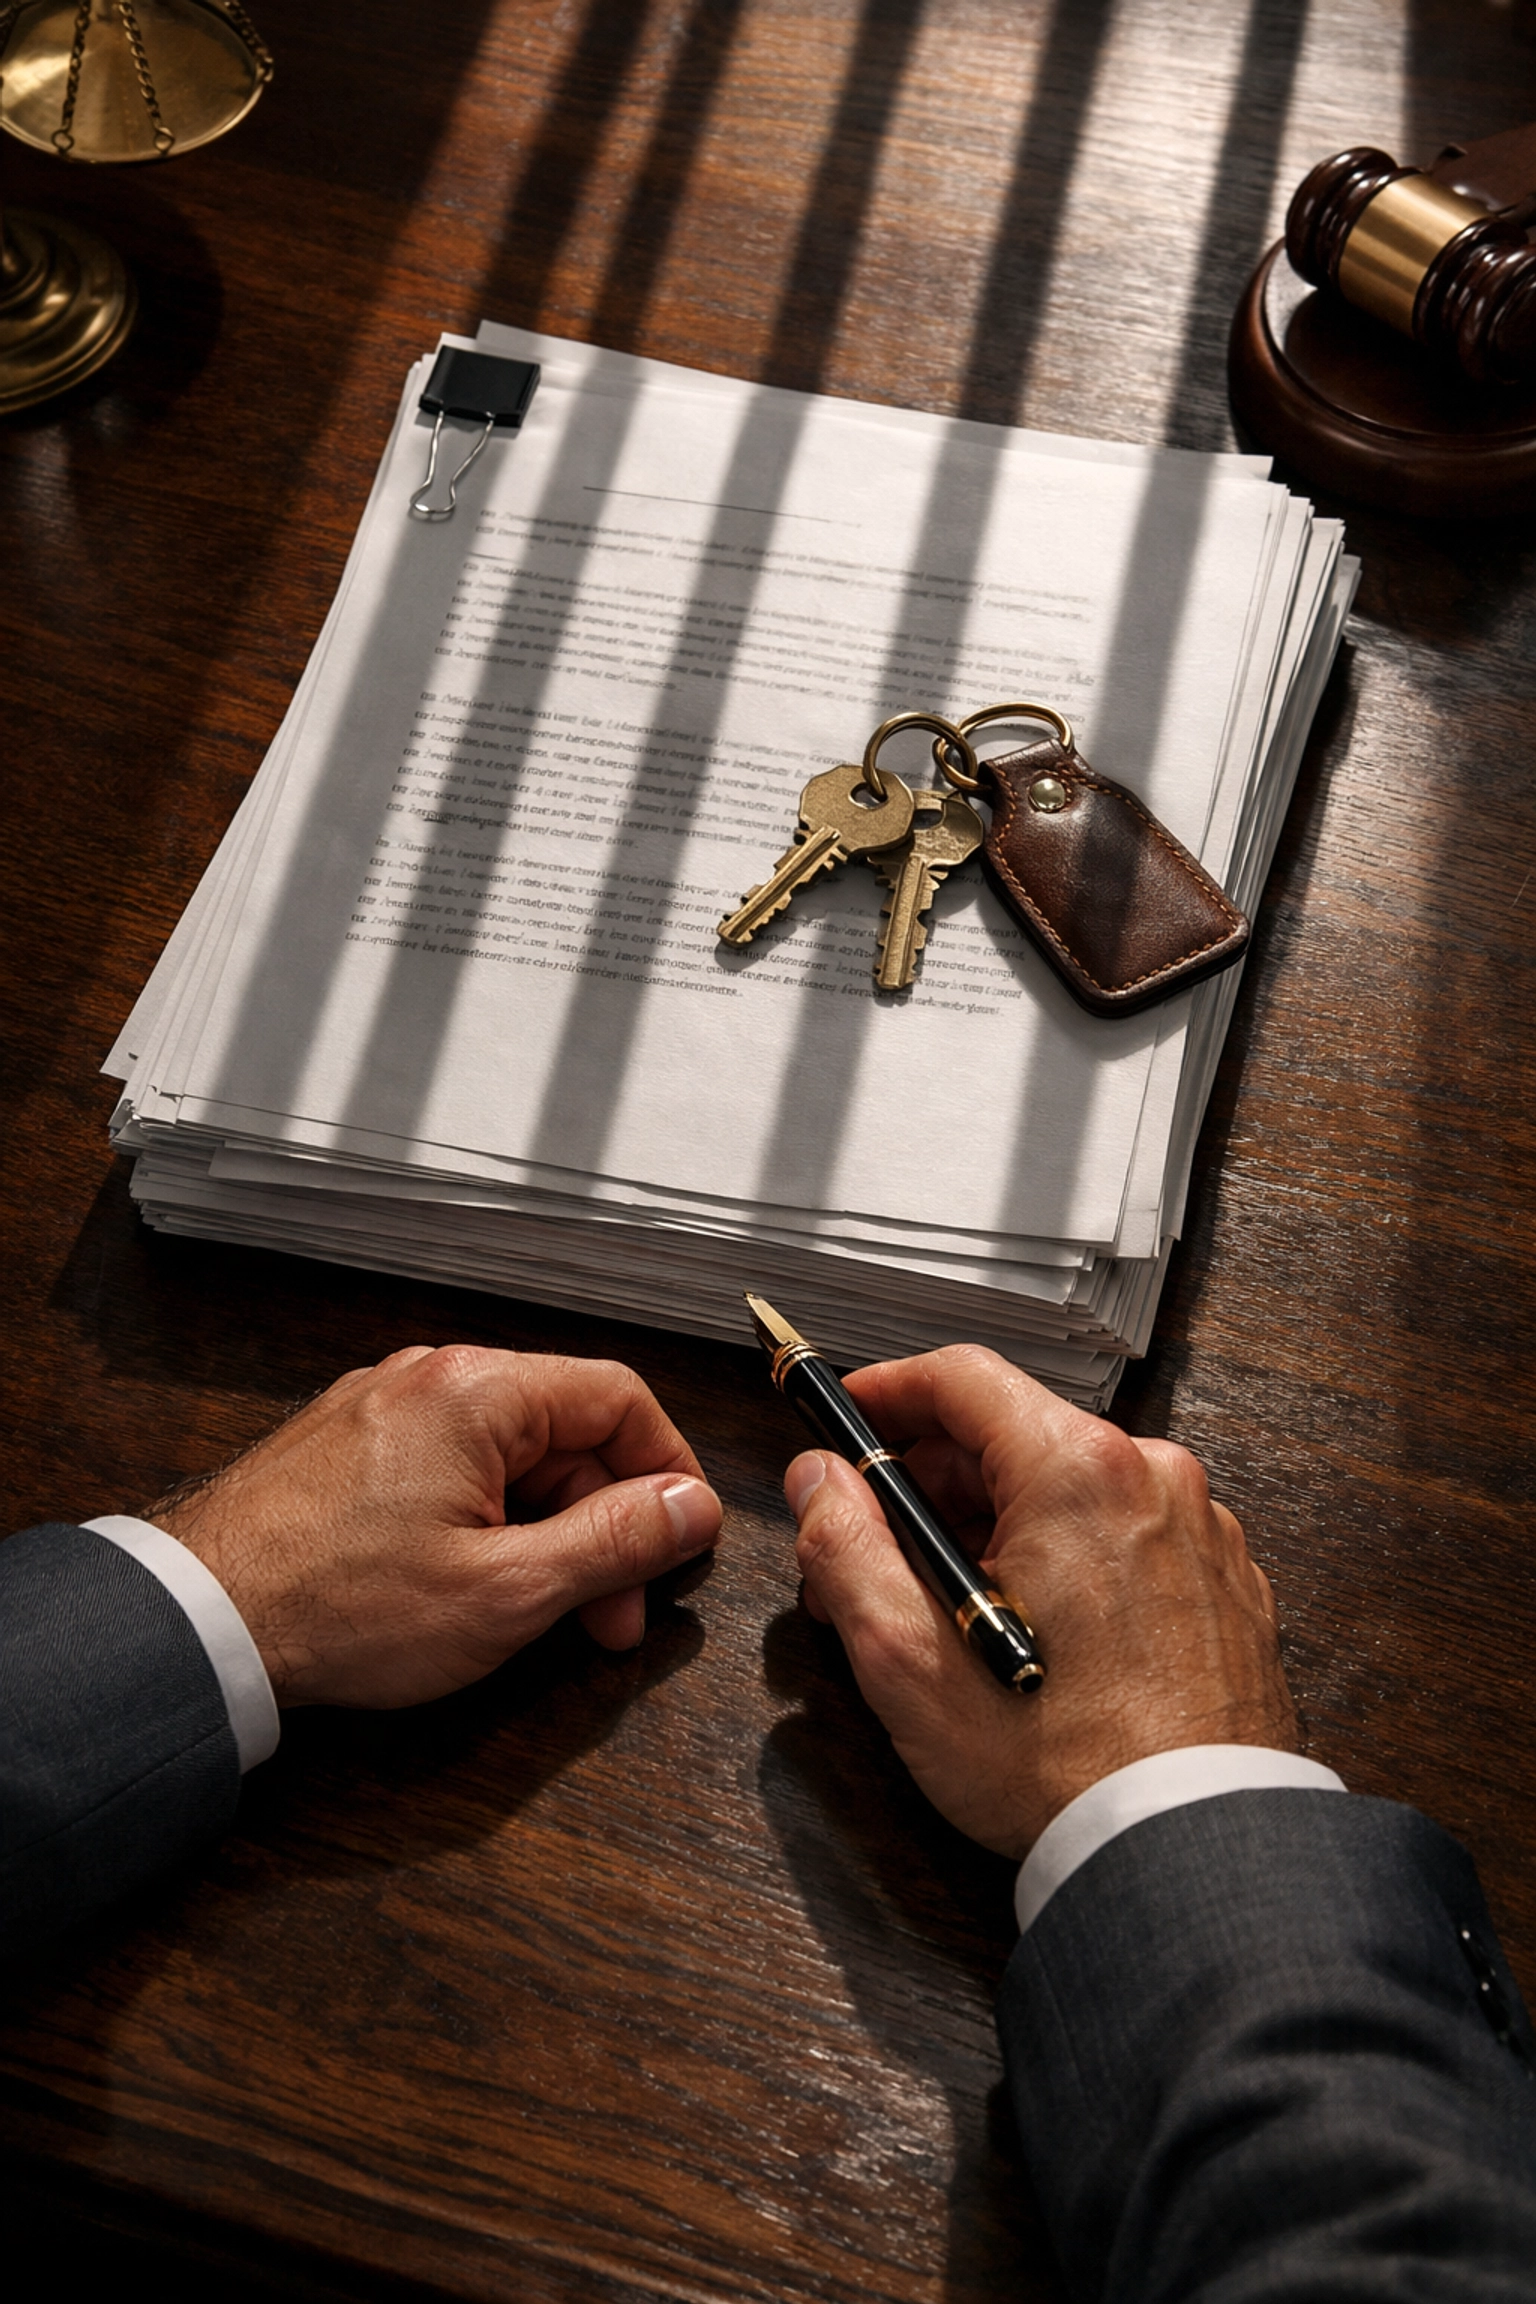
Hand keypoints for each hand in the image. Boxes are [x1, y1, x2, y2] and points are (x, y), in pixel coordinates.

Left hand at [153, 1345, 720, 1707]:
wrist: (199, 1621)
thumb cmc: (338, 1606)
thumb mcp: (507, 1590)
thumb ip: (615, 1541)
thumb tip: (691, 1506)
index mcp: (477, 1391)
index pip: (619, 1399)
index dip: (667, 1472)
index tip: (681, 1538)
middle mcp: (430, 1378)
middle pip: (564, 1432)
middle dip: (603, 1527)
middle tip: (612, 1616)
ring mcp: (383, 1408)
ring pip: (508, 1456)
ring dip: (547, 1533)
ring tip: (544, 1617)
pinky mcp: (350, 1447)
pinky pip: (452, 1468)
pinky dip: (487, 1523)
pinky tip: (479, 1589)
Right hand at [786, 1346, 1295, 1859]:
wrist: (1195, 1855)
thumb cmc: (1066, 1770)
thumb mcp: (909, 1661)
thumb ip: (846, 1549)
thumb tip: (819, 1481)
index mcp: (1082, 1472)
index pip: (962, 1378)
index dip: (886, 1391)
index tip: (847, 1418)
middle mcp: (1154, 1480)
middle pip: (1012, 1436)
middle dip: (927, 1485)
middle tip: (869, 1552)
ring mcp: (1199, 1532)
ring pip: (1066, 1493)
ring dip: (992, 1531)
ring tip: (943, 1617)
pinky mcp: (1222, 1585)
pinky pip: (1121, 1538)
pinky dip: (1062, 1563)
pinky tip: (1027, 1638)